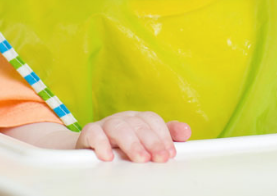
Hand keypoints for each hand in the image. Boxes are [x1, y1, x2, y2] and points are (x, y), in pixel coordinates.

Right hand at [75, 111, 191, 162]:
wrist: (90, 147)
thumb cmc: (122, 145)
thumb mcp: (146, 141)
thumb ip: (166, 136)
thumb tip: (186, 131)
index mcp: (138, 119)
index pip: (153, 120)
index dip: (163, 135)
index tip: (170, 153)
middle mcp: (124, 118)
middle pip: (139, 124)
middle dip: (152, 141)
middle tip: (160, 158)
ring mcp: (106, 124)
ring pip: (119, 127)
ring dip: (131, 143)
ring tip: (141, 159)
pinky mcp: (89, 133)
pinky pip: (94, 134)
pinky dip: (101, 144)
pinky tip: (108, 156)